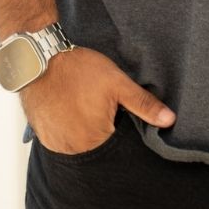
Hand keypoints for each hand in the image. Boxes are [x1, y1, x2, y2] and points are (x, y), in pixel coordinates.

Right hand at [19, 45, 175, 154]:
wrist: (40, 59)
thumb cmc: (79, 69)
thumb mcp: (117, 83)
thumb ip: (143, 104)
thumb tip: (169, 120)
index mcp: (96, 139)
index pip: (118, 149)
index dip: (121, 133)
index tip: (118, 117)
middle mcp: (74, 148)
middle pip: (98, 149)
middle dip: (103, 133)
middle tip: (99, 109)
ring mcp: (56, 145)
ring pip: (80, 146)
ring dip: (85, 133)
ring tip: (84, 109)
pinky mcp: (44, 137)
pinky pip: (63, 142)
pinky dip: (69, 131)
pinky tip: (71, 112)